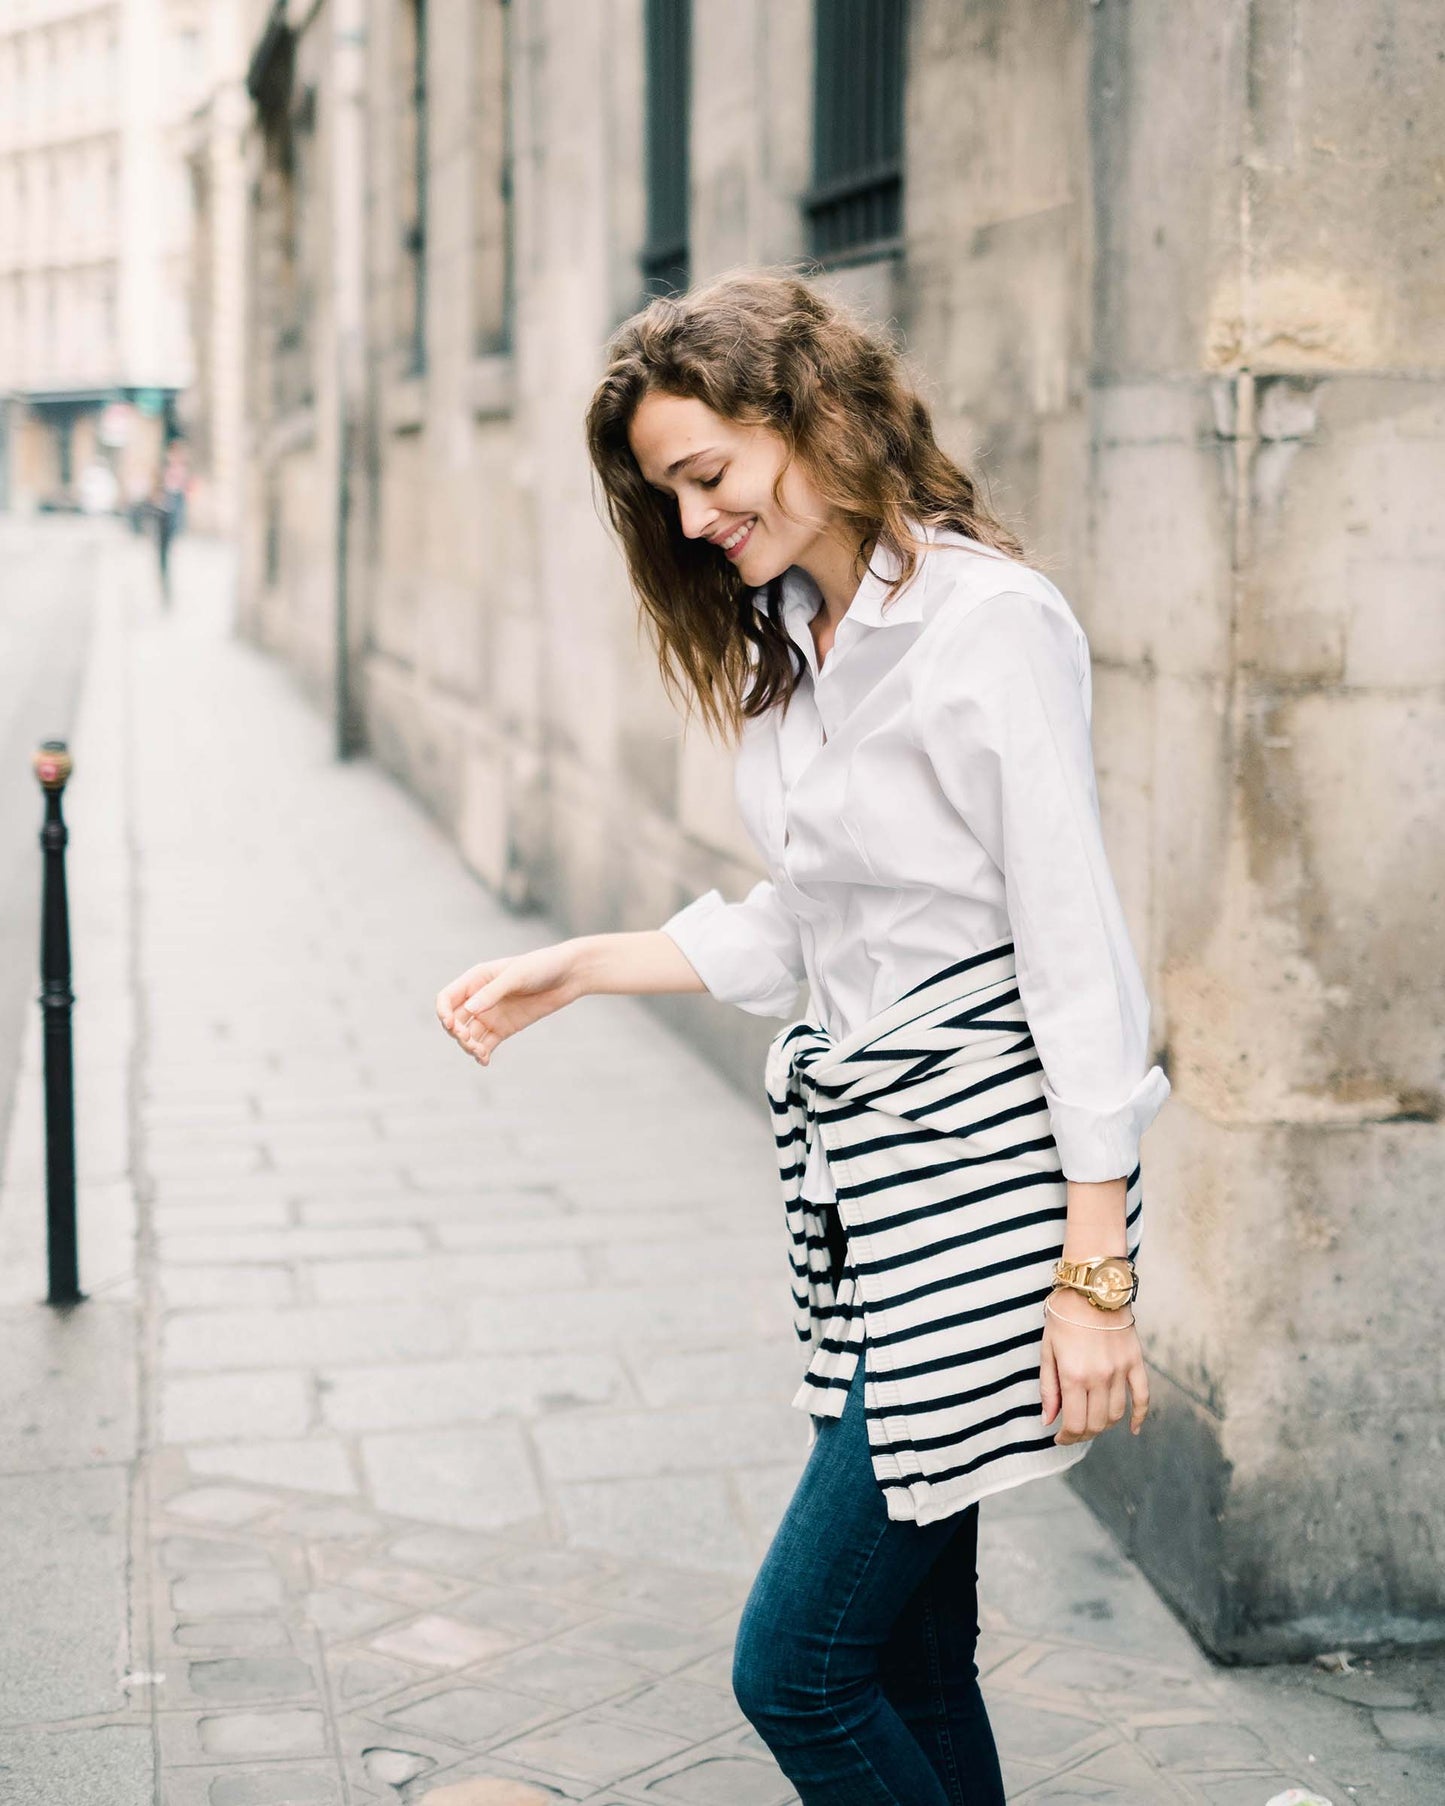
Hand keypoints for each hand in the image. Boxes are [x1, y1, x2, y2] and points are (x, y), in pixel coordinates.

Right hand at [435, 942, 582, 1065]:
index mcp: (476, 979)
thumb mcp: (516, 976)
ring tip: (480, 1053)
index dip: (443, 1013)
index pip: (447, 999)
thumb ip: (492, 993)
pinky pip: (486, 1044)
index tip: (452, 1025)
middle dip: (456, 1033)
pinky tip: (484, 1060)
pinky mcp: (505, 1028)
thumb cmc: (541, 967)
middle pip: (455, 1021)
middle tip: (468, 1040)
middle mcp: (479, 998)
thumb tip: (468, 1011)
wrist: (569, 975)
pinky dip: (482, 1054)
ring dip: (468, 1046)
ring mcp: (491, 1015)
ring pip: (469, 1036)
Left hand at [1039, 1287, 1149, 1444]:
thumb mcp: (1047, 1350)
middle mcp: (1099, 1377)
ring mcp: (1120, 1371)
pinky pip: (1143, 1396)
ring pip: (1117, 1414)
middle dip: (1083, 1433)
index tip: (1060, 1437)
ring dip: (1104, 1425)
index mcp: (1074, 1376)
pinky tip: (1132, 1428)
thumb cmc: (1063, 1316)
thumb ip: (1048, 1388)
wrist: (1091, 1286)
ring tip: (1092, 1421)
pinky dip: (1139, 1416)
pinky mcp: (1135, 1362)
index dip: (1066, 1437)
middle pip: (1097, 1424)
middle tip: (1073, 1430)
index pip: (1075, 1424)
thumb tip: (1048, 1421)